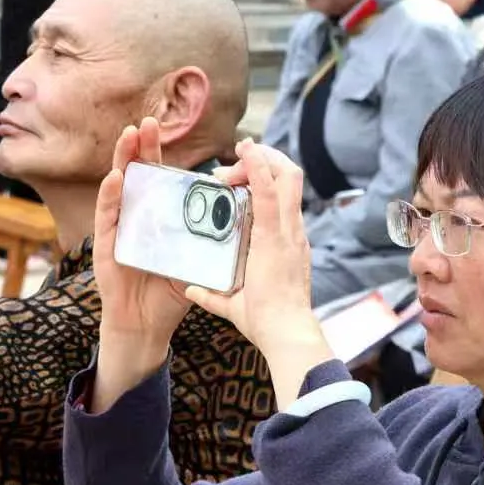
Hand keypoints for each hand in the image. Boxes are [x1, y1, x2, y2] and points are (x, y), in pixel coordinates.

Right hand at [95, 119, 193, 342]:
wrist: (147, 326)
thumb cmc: (169, 293)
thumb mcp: (196, 260)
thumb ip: (212, 239)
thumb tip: (245, 217)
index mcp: (159, 216)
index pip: (161, 178)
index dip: (163, 154)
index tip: (167, 128)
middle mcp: (136, 216)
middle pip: (140, 174)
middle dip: (143, 146)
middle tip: (148, 121)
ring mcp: (119, 229)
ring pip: (120, 187)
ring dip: (124, 160)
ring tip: (130, 135)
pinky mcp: (106, 246)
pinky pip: (108, 217)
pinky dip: (110, 197)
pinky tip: (115, 178)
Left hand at [187, 141, 332, 398]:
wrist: (285, 334)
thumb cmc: (267, 323)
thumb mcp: (234, 301)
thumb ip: (213, 293)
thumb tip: (192, 288)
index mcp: (285, 242)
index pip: (281, 198)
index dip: (262, 180)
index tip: (230, 182)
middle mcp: (291, 231)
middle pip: (290, 178)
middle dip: (264, 161)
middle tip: (231, 168)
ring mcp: (288, 230)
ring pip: (286, 175)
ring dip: (262, 158)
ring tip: (241, 151)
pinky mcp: (277, 234)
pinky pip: (270, 191)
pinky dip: (259, 166)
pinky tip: (246, 150)